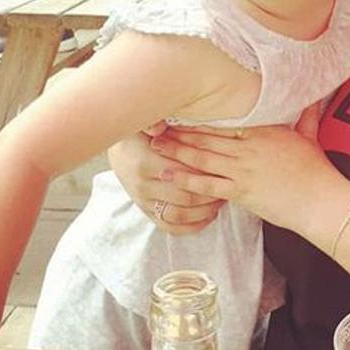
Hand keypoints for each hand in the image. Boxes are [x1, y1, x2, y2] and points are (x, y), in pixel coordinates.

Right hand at [108, 132, 223, 234]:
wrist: (120, 151)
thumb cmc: (139, 133)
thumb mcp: (144, 123)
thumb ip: (154, 122)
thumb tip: (159, 127)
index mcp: (145, 163)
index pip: (184, 172)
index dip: (207, 170)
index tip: (225, 165)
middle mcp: (143, 187)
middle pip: (186, 196)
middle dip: (211, 192)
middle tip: (229, 182)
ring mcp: (144, 203)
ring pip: (180, 215)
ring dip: (205, 210)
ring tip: (222, 197)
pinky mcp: (147, 213)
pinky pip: (171, 227)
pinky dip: (192, 225)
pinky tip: (209, 215)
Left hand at [149, 106, 342, 231]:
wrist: (320, 200)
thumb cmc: (317, 170)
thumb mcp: (309, 136)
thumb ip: (305, 116)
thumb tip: (311, 99)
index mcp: (263, 130)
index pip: (224, 120)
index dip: (201, 117)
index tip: (182, 111)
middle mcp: (248, 147)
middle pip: (207, 137)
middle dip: (180, 132)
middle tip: (157, 127)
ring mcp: (243, 169)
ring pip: (202, 157)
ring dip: (177, 152)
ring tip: (157, 147)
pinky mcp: (241, 192)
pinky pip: (207, 185)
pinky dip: (186, 180)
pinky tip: (169, 175)